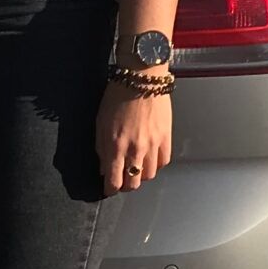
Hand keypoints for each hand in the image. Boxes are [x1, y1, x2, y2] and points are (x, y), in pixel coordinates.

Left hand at [98, 81, 172, 196]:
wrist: (141, 79)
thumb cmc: (117, 96)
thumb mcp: (101, 123)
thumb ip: (101, 149)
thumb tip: (104, 168)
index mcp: (115, 146)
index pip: (113, 181)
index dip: (110, 189)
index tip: (109, 188)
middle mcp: (135, 149)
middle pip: (133, 183)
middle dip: (125, 186)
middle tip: (122, 181)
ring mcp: (153, 144)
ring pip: (149, 176)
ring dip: (141, 176)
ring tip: (136, 169)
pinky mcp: (166, 137)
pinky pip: (163, 162)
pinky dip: (156, 165)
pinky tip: (149, 160)